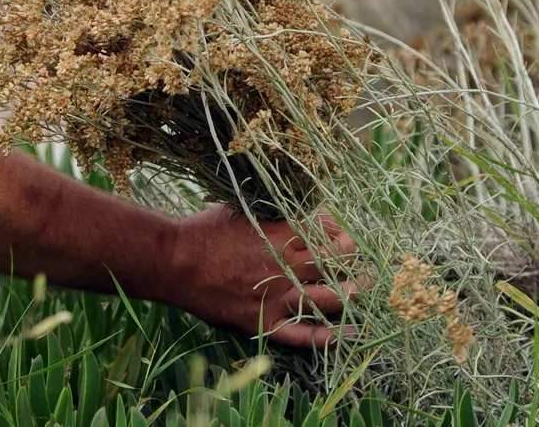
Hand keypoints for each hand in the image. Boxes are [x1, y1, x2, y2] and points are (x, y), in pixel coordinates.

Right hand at [171, 205, 357, 347]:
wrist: (175, 261)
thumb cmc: (204, 230)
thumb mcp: (240, 207)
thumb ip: (270, 209)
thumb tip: (291, 202)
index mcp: (280, 232)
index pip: (324, 230)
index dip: (338, 230)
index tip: (341, 232)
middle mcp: (285, 264)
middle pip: (334, 262)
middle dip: (352, 259)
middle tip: (360, 259)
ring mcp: (277, 296)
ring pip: (328, 297)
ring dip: (351, 294)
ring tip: (363, 290)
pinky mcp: (265, 321)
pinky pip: (303, 334)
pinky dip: (328, 337)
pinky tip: (348, 334)